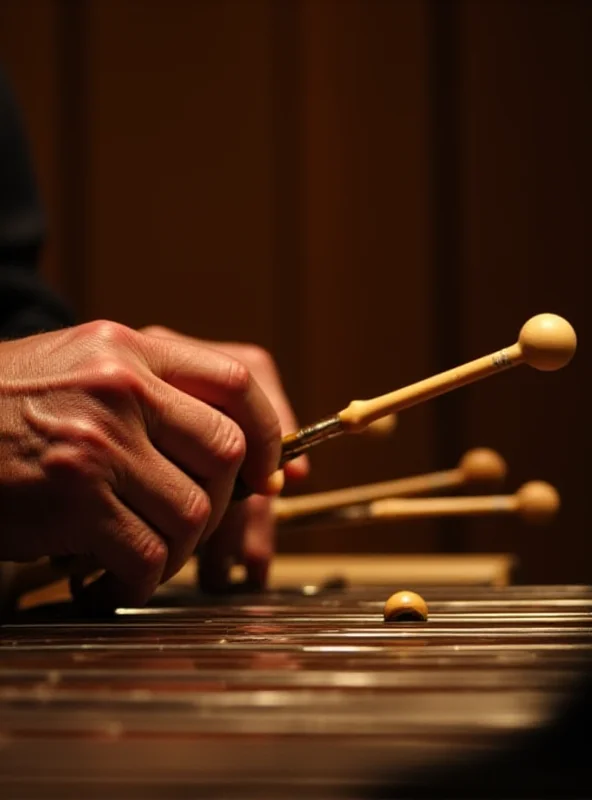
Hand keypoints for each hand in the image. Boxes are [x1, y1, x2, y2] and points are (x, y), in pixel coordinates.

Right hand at [0, 320, 281, 607]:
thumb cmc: (2, 408)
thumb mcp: (81, 370)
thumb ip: (153, 396)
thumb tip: (231, 447)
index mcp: (129, 350)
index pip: (236, 383)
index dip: (269, 432)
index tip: (265, 471)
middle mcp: (121, 388)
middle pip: (226, 452)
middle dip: (223, 501)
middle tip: (194, 524)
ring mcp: (99, 442)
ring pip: (192, 512)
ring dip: (179, 548)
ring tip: (147, 554)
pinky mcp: (75, 499)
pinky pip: (149, 555)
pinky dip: (142, 580)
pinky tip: (112, 579)